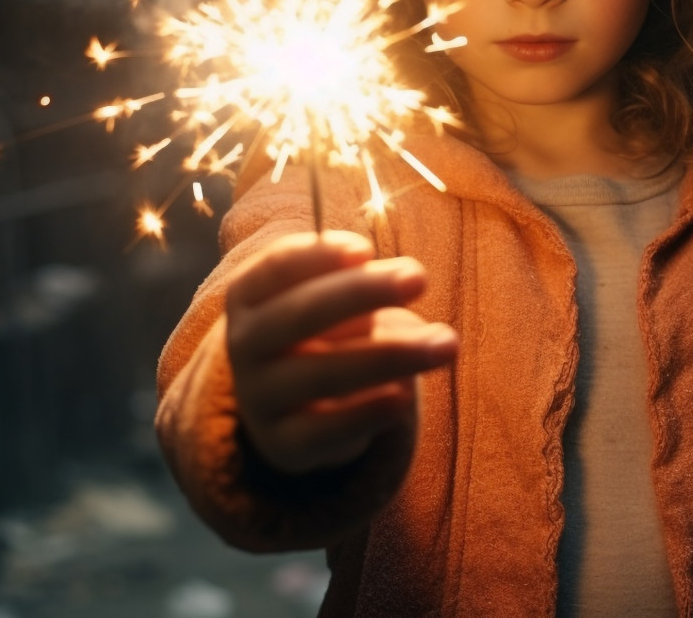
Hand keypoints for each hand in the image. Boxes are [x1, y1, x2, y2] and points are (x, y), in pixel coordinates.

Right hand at [225, 230, 456, 475]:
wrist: (291, 407)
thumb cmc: (323, 331)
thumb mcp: (330, 298)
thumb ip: (357, 283)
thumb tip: (402, 280)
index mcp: (249, 296)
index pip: (276, 266)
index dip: (319, 255)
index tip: (366, 249)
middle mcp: (244, 344)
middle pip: (301, 315)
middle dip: (364, 292)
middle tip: (420, 276)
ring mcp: (259, 397)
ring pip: (323, 375)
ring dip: (391, 356)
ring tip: (447, 342)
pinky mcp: (285, 444)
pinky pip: (327, 429)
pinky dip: (368, 411)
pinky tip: (405, 396)